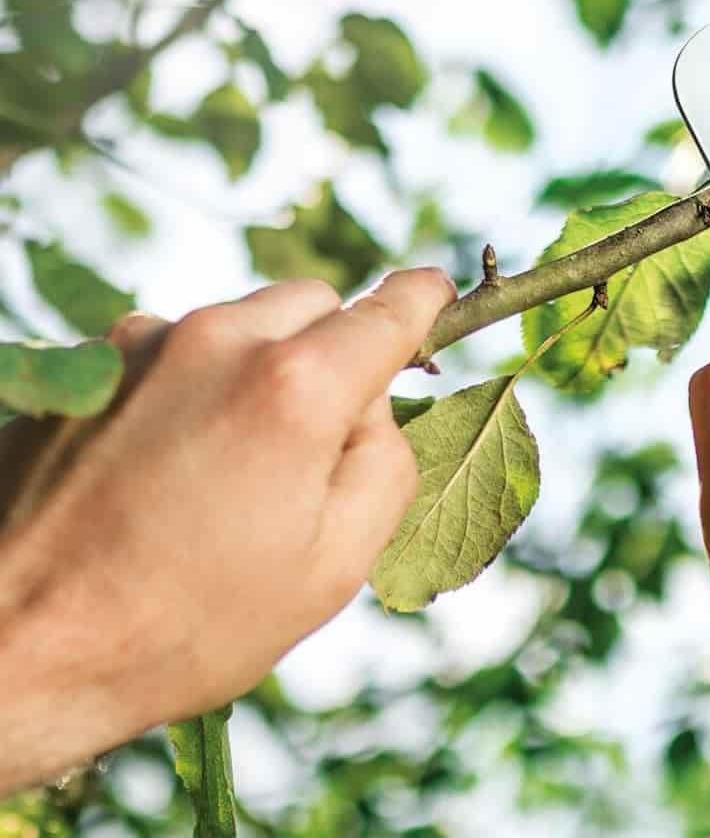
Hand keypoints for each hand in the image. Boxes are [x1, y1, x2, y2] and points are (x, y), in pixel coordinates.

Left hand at [0, 269, 453, 793]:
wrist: (20, 649)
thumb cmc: (187, 623)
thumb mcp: (333, 566)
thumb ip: (386, 463)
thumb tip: (375, 406)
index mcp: (293, 389)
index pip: (385, 311)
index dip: (422, 300)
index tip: (436, 292)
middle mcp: (217, 341)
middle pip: (312, 302)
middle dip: (334, 350)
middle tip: (318, 433)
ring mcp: (142, 344)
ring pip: (242, 322)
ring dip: (262, 366)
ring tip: (230, 463)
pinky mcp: (89, 363)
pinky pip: (176, 346)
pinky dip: (197, 380)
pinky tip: (169, 459)